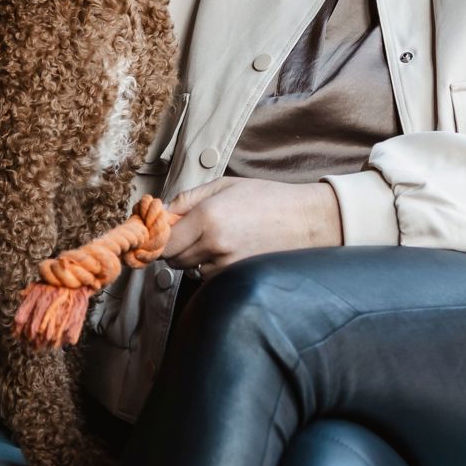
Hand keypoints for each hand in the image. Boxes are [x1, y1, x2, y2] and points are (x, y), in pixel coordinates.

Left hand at [162, 177, 341, 279]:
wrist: (305, 220)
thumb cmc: (266, 197)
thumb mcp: (223, 186)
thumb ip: (187, 199)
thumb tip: (161, 213)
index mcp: (207, 218)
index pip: (164, 241)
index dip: (159, 237)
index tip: (161, 230)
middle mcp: (214, 245)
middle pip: (173, 259)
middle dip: (175, 246)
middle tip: (189, 230)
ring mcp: (227, 266)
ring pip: (190, 269)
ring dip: (193, 257)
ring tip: (217, 238)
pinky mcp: (237, 278)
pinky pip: (209, 277)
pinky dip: (211, 266)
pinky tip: (229, 250)